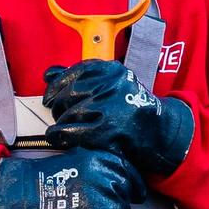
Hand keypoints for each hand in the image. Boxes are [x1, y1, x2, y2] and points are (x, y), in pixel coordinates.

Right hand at [0, 145, 147, 208]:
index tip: (137, 193)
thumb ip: (102, 165)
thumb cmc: (49, 180)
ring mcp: (105, 205)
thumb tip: (124, 178)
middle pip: (126, 195)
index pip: (130, 174)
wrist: (26, 198)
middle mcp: (108, 181)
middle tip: (101, 206)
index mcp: (104, 161)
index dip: (134, 186)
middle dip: (118, 200)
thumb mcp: (78, 158)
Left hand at [43, 59, 194, 180]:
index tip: (49, 97)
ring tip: (62, 127)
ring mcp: (112, 108)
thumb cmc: (131, 108)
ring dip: (60, 122)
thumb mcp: (111, 85)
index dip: (56, 86)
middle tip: (58, 114)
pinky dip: (59, 136)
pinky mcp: (109, 132)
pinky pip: (72, 132)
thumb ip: (81, 77)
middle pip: (68, 94)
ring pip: (69, 114)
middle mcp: (113, 86)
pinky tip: (57, 138)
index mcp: (113, 71)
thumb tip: (48, 74)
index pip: (74, 72)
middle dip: (57, 106)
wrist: (160, 134)